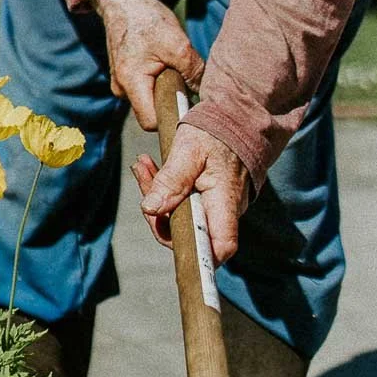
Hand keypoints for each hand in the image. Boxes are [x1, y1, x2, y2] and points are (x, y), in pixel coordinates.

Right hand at [94, 0, 203, 133]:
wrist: (124, 1)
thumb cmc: (148, 19)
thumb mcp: (178, 44)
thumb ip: (194, 72)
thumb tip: (205, 95)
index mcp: (131, 82)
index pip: (151, 122)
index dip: (171, 117)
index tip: (188, 106)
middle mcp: (121, 88)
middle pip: (151, 112)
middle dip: (169, 100)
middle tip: (182, 80)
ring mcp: (120, 83)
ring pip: (148, 99)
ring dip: (163, 88)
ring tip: (170, 65)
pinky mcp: (124, 75)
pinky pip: (144, 88)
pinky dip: (156, 79)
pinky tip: (161, 62)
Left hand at [130, 128, 249, 264]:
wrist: (233, 119)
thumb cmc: (215, 133)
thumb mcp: (190, 150)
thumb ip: (172, 180)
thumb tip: (150, 209)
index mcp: (226, 202)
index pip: (220, 247)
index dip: (198, 256)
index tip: (167, 236)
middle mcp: (224, 211)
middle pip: (189, 233)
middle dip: (157, 212)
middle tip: (143, 174)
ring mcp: (215, 208)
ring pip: (181, 218)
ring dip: (156, 196)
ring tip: (143, 164)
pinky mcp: (206, 200)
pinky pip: (182, 205)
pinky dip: (164, 190)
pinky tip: (151, 167)